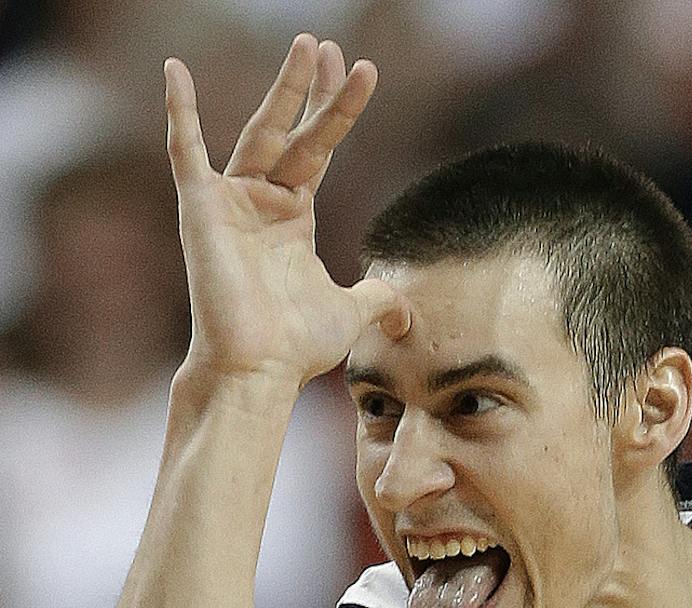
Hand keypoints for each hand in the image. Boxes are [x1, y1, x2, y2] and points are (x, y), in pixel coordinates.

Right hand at [164, 34, 407, 390]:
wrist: (260, 369)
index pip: (320, 149)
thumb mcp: (351, 312)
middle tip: (327, 43)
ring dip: (284, 88)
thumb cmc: (295, 344)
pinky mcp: (201, 208)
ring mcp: (229, 200)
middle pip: (293, 130)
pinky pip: (185, 150)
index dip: (338, 111)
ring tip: (307, 44)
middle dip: (311, 88)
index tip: (360, 72)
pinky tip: (174, 70)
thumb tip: (406, 309)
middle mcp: (260, 200)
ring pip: (259, 130)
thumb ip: (378, 297)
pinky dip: (178, 111)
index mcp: (292, 215)